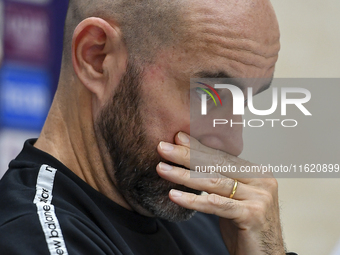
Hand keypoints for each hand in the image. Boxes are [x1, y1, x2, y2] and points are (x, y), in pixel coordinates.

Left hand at [156, 132, 284, 254]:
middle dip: (187, 155)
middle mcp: (261, 181)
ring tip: (162, 168)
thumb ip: (220, 182)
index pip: (222, 157)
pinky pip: (216, 204)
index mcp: (257, 174)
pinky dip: (193, 200)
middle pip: (217, 165)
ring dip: (183, 175)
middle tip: (163, 147)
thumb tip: (194, 163)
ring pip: (214, 182)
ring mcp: (259, 197)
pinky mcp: (252, 214)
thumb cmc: (245, 229)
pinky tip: (173, 195)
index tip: (177, 138)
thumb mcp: (232, 200)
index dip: (198, 147)